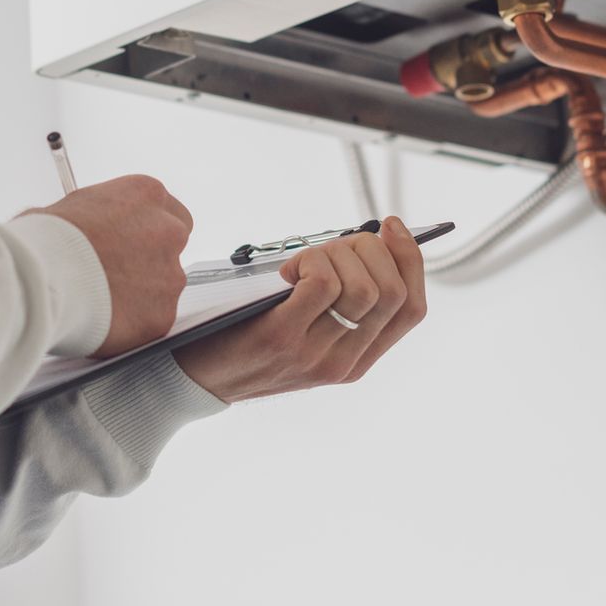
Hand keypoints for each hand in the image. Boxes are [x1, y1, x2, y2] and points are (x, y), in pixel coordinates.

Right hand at [40, 174, 191, 356]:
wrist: (42, 278)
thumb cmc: (46, 239)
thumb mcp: (70, 207)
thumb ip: (97, 215)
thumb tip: (85, 227)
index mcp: (146, 194)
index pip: (169, 211)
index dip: (148, 231)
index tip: (131, 243)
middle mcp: (168, 231)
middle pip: (173, 248)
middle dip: (150, 261)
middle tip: (118, 274)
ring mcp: (169, 275)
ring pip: (163, 287)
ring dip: (140, 294)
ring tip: (101, 299)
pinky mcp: (162, 314)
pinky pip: (151, 321)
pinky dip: (132, 324)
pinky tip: (104, 320)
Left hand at [172, 216, 427, 403]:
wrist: (194, 379)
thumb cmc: (248, 338)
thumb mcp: (306, 332)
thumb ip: (336, 303)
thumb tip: (362, 245)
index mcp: (357, 359)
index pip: (412, 309)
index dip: (411, 260)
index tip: (392, 226)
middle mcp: (344, 361)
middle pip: (392, 291)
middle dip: (371, 249)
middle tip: (335, 244)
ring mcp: (315, 354)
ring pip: (362, 287)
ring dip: (337, 254)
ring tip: (306, 259)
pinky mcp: (282, 338)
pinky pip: (322, 285)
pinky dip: (311, 262)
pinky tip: (288, 270)